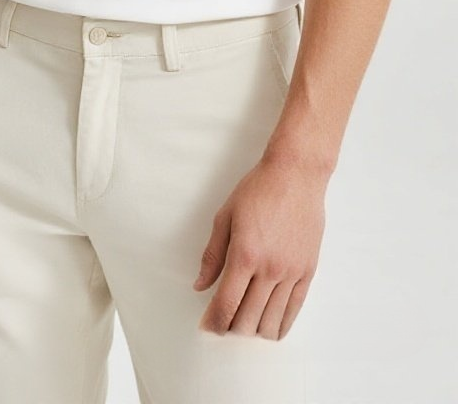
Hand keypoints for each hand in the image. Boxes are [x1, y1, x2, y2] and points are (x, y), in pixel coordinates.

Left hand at [193, 154, 326, 338]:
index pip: (226, 302)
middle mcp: (270, 269)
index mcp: (244, 255)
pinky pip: (295, 310)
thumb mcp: (224, 217)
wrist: (295, 177)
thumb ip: (212, 255)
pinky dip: (281, 325)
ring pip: (273, 320)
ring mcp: (291, 273)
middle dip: (231, 328)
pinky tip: (270, 328)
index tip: (206, 327)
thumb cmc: (256, 191)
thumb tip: (200, 285)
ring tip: (243, 325)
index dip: (214, 321)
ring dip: (255, 330)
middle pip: (248, 318)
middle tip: (221, 324)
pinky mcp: (308, 273)